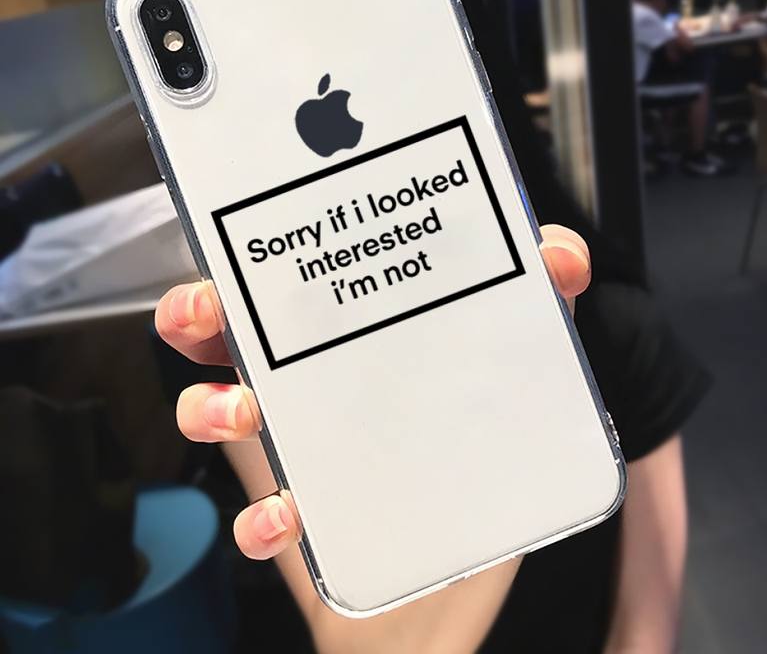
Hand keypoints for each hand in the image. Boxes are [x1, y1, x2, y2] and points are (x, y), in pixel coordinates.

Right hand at [155, 224, 590, 562]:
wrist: (503, 461)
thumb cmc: (484, 369)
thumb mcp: (515, 316)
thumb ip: (539, 277)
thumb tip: (560, 258)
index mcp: (336, 315)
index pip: (266, 281)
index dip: (227, 272)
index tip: (221, 275)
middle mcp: (306, 368)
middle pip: (218, 337)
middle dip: (193, 322)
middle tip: (208, 317)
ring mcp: (307, 433)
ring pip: (220, 415)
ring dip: (209, 411)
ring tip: (243, 412)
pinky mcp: (324, 497)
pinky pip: (271, 513)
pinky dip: (263, 520)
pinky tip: (284, 517)